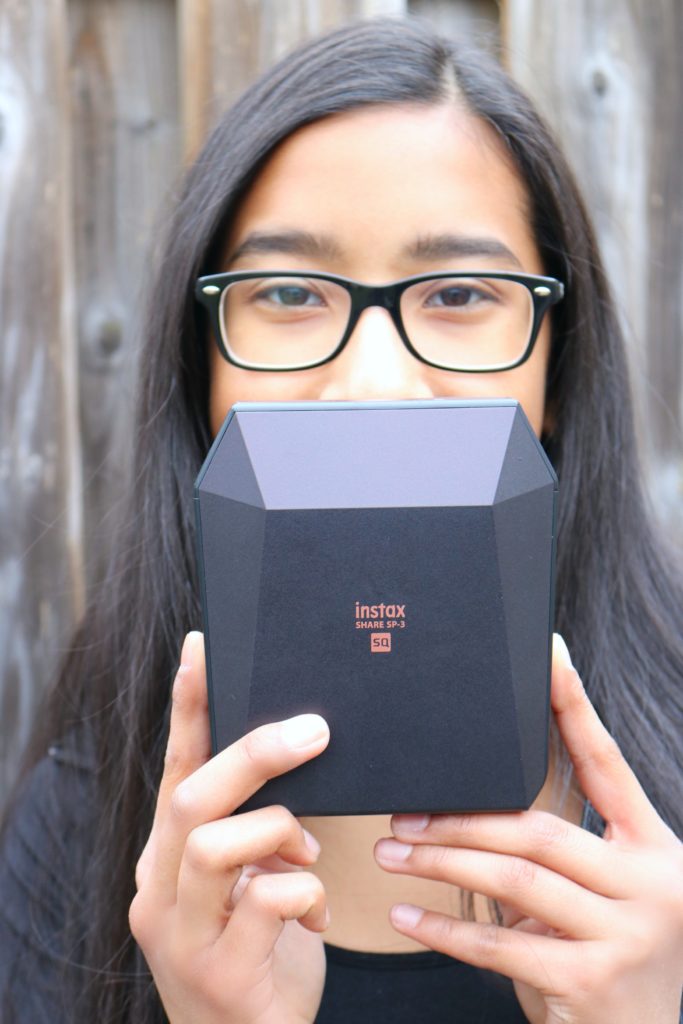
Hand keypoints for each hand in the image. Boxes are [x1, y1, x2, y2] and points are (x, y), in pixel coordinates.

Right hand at [129, 632, 330, 1023]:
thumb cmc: (260, 952)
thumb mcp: (251, 882)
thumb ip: (260, 830)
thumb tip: (301, 756)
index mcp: (167, 859)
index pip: (175, 768)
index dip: (189, 706)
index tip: (203, 646)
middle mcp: (159, 891)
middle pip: (191, 798)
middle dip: (253, 755)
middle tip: (314, 730)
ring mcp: (182, 936)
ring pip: (215, 844)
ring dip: (280, 832)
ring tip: (309, 853)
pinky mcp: (220, 973)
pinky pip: (269, 901)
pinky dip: (307, 892)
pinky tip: (315, 913)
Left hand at [374, 634, 682, 1023]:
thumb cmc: (615, 959)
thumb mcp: (602, 896)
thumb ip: (557, 856)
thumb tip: (473, 808)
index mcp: (653, 845)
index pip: (607, 764)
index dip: (574, 708)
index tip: (548, 657)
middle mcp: (650, 881)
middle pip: (538, 828)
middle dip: (462, 818)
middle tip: (405, 811)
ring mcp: (625, 933)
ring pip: (514, 879)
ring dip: (442, 861)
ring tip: (391, 851)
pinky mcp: (590, 981)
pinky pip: (501, 945)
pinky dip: (444, 929)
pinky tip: (405, 917)